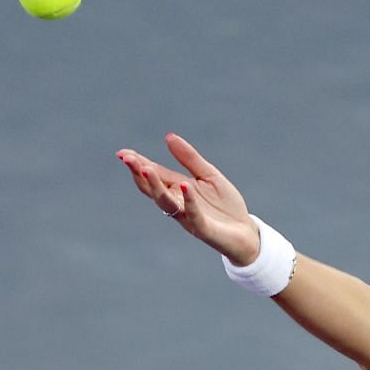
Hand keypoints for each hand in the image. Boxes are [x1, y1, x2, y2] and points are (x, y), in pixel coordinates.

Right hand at [115, 134, 258, 263]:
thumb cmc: (225, 206)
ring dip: (155, 186)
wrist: (246, 233)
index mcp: (177, 190)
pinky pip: (194, 215)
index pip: (154, 175)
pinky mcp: (204, 229)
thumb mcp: (208, 175)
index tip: (123, 153)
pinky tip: (184, 185)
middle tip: (126, 159)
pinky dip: (189, 200)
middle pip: (153, 189)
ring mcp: (189, 217)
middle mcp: (178, 204)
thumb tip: (168, 137)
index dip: (138, 164)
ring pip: (166, 202)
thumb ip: (189, 158)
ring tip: (146, 168)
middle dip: (140, 174)